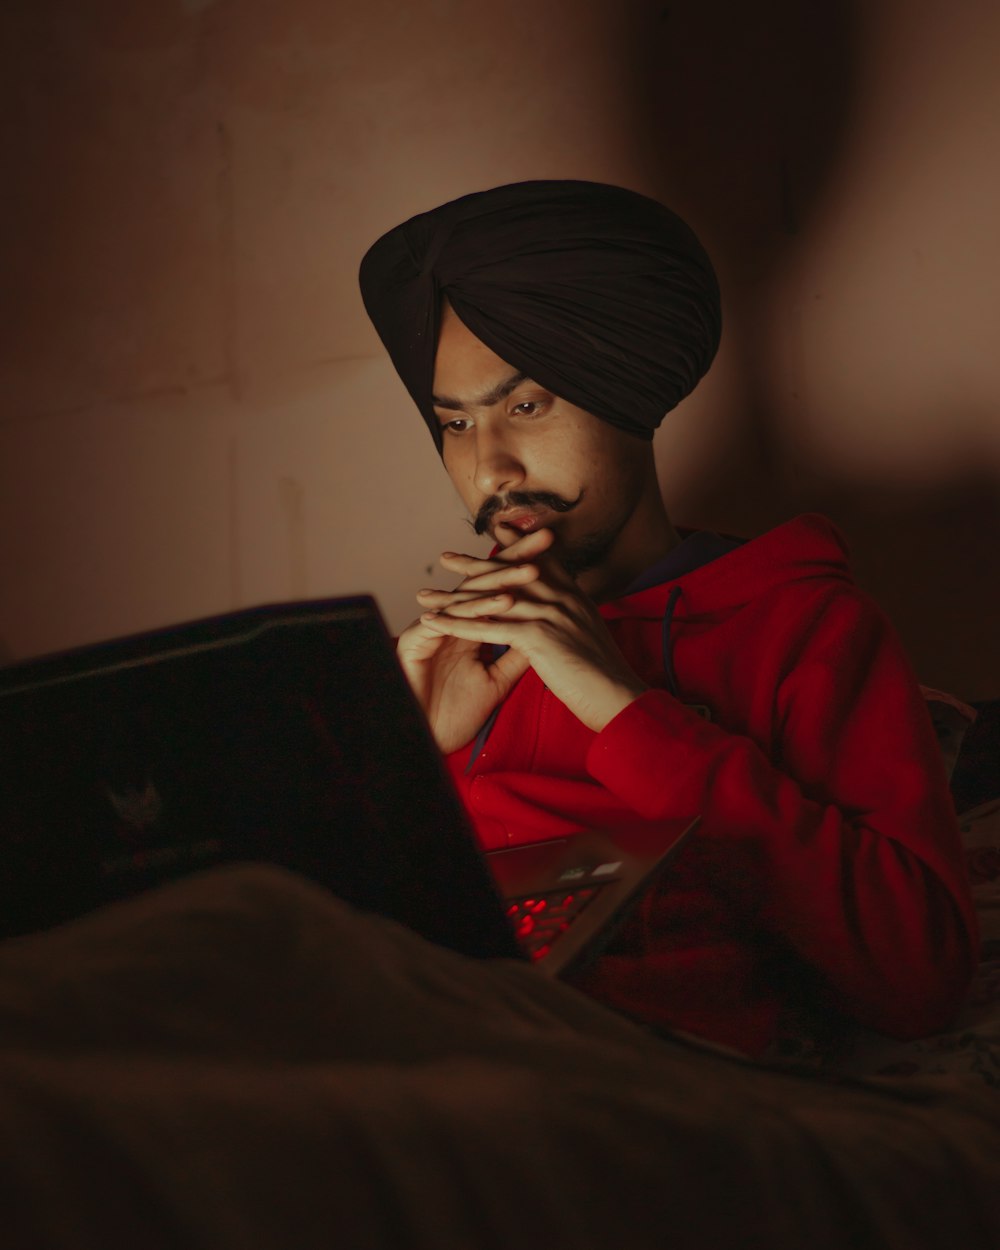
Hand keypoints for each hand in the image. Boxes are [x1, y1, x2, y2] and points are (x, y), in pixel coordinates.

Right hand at [396, 533, 541, 753]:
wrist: (425, 741)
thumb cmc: (455, 714)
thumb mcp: (497, 681)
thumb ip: (518, 652)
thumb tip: (547, 627)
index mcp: (470, 627)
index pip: (501, 590)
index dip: (527, 571)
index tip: (557, 553)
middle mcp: (451, 622)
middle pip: (487, 582)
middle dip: (517, 559)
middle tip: (546, 536)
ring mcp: (433, 628)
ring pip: (469, 597)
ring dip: (502, 581)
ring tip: (532, 566)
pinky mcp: (417, 641)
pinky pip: (449, 621)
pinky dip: (476, 611)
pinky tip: (502, 601)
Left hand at [414, 528, 647, 733]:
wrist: (620, 696)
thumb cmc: (605, 675)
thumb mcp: (589, 634)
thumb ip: (572, 616)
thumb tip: (561, 613)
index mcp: (574, 595)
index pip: (540, 560)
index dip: (516, 545)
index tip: (495, 532)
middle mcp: (561, 596)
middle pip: (509, 572)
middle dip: (474, 565)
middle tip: (446, 558)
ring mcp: (549, 613)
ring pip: (491, 599)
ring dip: (453, 598)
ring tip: (425, 595)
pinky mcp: (537, 636)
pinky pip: (487, 628)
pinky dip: (456, 624)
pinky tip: (433, 623)